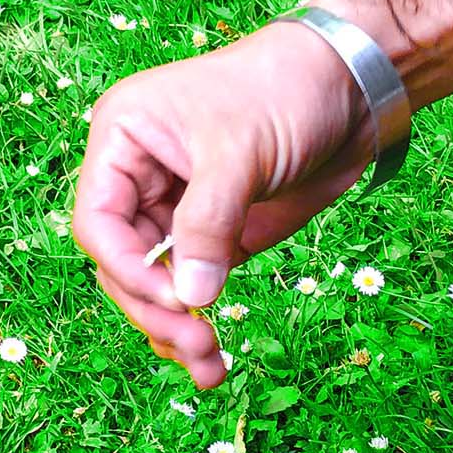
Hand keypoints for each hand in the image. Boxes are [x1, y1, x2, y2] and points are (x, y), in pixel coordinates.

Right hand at [71, 20, 373, 386]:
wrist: (354, 86)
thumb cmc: (286, 90)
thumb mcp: (240, 151)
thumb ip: (209, 223)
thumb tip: (190, 298)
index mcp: (123, 140)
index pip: (99, 221)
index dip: (127, 268)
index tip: (174, 300)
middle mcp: (138, 179)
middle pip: (121, 265)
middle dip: (157, 309)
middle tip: (198, 343)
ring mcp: (175, 211)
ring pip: (153, 286)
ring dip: (175, 331)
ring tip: (211, 367)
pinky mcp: (213, 237)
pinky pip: (190, 289)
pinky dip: (198, 324)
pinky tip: (212, 361)